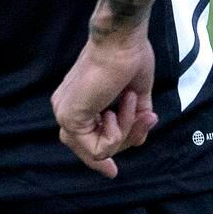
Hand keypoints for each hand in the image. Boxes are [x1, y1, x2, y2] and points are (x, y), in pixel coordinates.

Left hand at [51, 28, 158, 177]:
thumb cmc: (129, 58)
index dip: (99, 158)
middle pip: (93, 148)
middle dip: (125, 141)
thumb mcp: (136, 95)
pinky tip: (121, 104)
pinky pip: (99, 148)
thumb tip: (139, 142)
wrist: (122, 40)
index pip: (84, 140)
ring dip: (125, 131)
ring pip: (98, 151)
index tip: (113, 172)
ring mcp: (64, 114)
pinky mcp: (69, 119)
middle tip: (147, 118)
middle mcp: (65, 109)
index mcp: (77, 101)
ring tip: (131, 101)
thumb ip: (134, 119)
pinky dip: (119, 131)